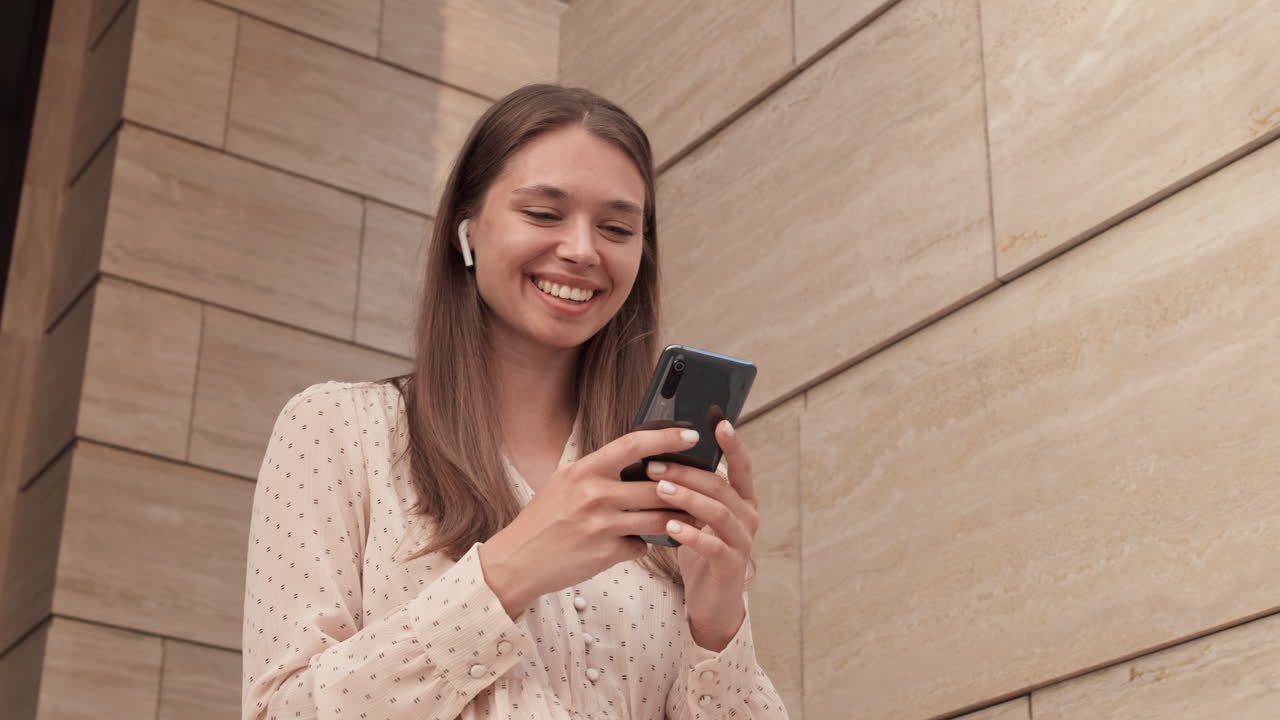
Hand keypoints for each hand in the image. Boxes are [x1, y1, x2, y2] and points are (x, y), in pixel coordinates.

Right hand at [479, 427, 700, 617]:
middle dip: (684, 488)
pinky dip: (646, 544)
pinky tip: (639, 542)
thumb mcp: (565, 483)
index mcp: (585, 470)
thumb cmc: (543, 519)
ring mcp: (603, 525)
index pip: (633, 445)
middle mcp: (595, 494)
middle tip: (703, 485)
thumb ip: (599, 471)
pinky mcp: (607, 553)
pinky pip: (643, 545)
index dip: (666, 437)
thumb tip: (639, 460)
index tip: (691, 434)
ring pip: (659, 518)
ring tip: (688, 516)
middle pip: (657, 486)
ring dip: (677, 519)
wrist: (518, 561)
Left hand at [647, 420, 756, 650]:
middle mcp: (747, 516)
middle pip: (720, 486)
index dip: (732, 444)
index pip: (741, 466)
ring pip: (718, 512)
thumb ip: (691, 491)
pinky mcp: (730, 565)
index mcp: (741, 500)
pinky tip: (670, 527)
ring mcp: (741, 541)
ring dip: (687, 498)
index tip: (718, 421)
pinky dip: (691, 534)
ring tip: (660, 489)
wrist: (712, 602)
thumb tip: (658, 457)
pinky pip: (711, 545)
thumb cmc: (701, 551)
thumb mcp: (698, 516)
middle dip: (688, 472)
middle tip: (655, 464)